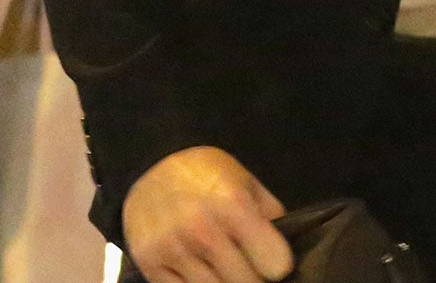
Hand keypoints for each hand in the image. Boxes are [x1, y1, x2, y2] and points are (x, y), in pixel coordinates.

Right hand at [122, 146, 294, 282]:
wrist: (150, 164)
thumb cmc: (206, 174)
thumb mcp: (246, 181)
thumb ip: (271, 216)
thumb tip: (285, 253)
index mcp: (233, 205)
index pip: (274, 264)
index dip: (276, 264)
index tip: (270, 260)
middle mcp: (202, 229)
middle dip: (251, 276)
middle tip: (246, 263)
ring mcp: (173, 250)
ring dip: (222, 281)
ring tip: (220, 264)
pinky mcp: (150, 264)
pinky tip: (198, 270)